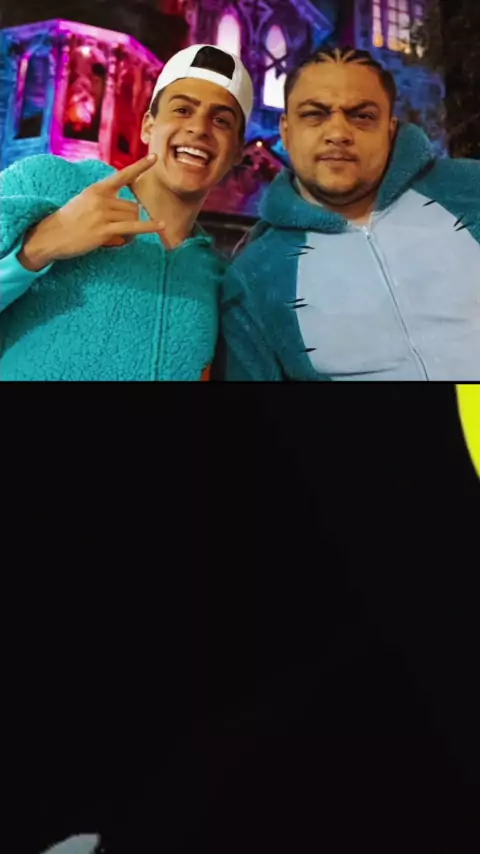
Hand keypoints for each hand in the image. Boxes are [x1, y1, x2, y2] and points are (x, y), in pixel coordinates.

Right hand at [19, 154, 165, 270]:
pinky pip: (133, 228)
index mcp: (97, 189)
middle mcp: (101, 198)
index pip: (122, 175)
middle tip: (119, 231)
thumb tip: (130, 211)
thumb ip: (105, 200)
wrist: (51, 235)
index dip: (140, 167)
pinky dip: (149, 227)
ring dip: (132, 230)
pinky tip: (162, 226)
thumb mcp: (85, 201)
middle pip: (133, 206)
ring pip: (133, 218)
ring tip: (117, 238)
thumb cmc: (69, 221)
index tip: (154, 157)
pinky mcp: (104, 230)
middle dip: (131, 219)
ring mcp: (103, 214)